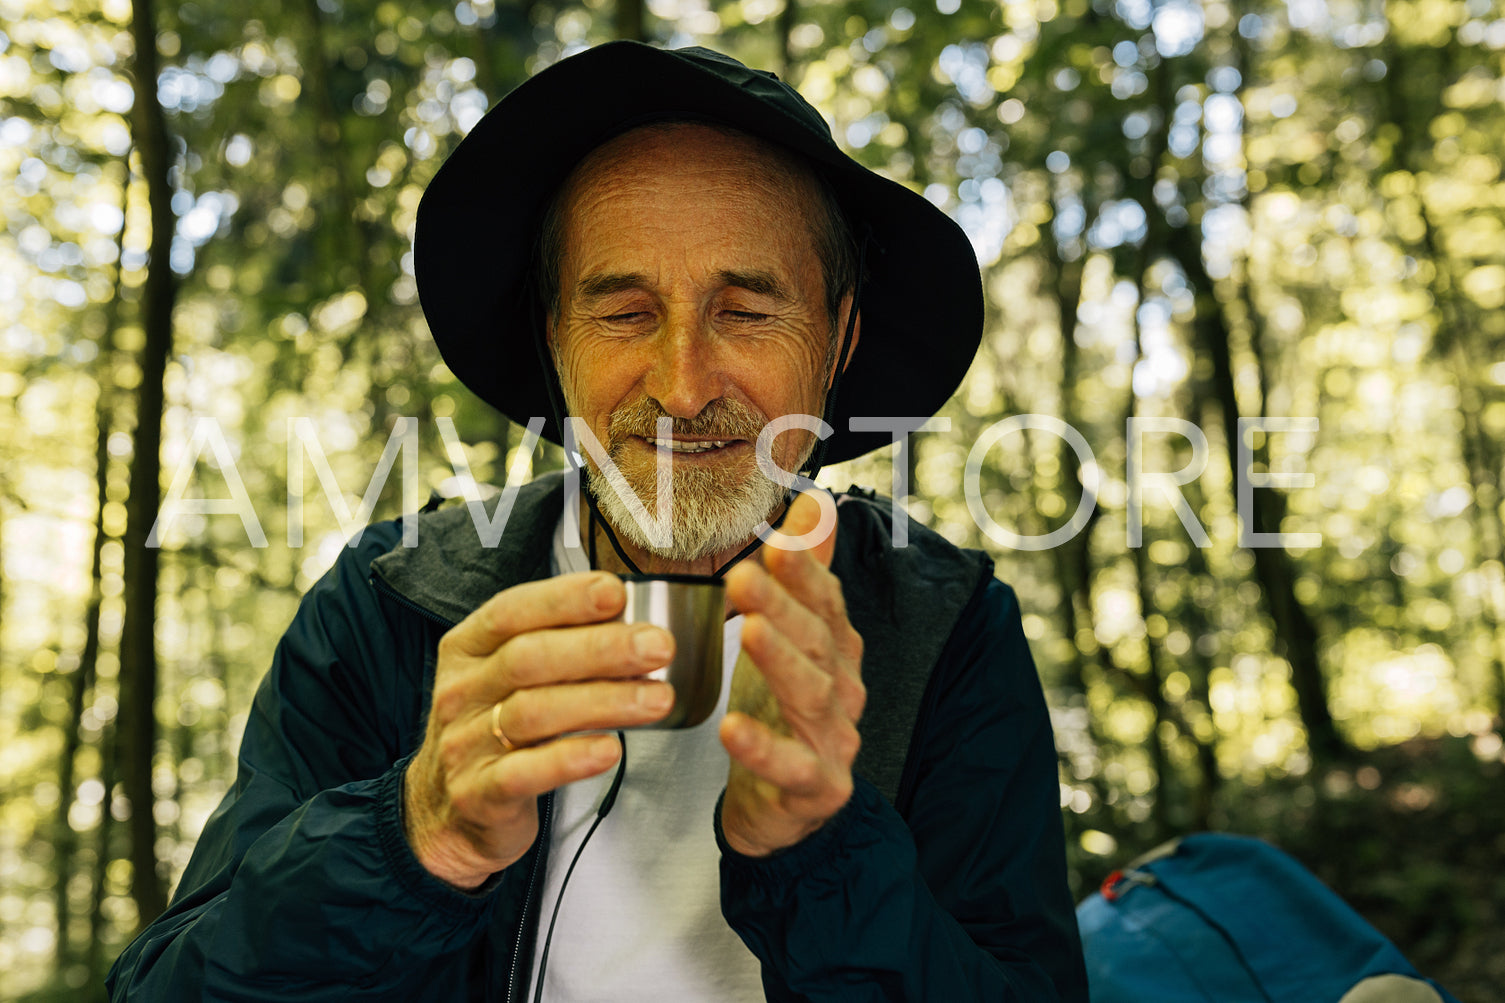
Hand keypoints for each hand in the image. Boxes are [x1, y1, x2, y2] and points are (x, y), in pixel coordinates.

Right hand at [403, 571, 676, 888]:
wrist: (445, 812)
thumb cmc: (493, 731)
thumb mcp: (506, 679)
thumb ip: (557, 648)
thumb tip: (633, 623)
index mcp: (467, 650)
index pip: (511, 611)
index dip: (564, 599)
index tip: (616, 593)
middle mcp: (462, 691)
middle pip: (529, 658)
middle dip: (601, 648)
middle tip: (657, 646)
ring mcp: (464, 744)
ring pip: (534, 712)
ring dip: (604, 701)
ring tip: (657, 698)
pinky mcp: (478, 794)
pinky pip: (524, 773)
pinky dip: (571, 759)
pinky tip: (610, 749)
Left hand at [719, 491, 865, 856]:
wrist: (784, 807)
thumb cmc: (782, 712)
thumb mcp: (790, 636)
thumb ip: (807, 572)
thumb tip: (818, 503)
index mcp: (837, 651)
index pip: (825, 603)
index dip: (804, 572)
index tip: (776, 540)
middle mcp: (843, 690)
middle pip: (817, 643)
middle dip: (785, 607)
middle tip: (744, 575)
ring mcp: (834, 740)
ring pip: (810, 696)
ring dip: (780, 661)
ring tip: (749, 630)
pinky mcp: (817, 786)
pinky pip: (792, 766)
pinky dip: (764, 747)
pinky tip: (732, 727)